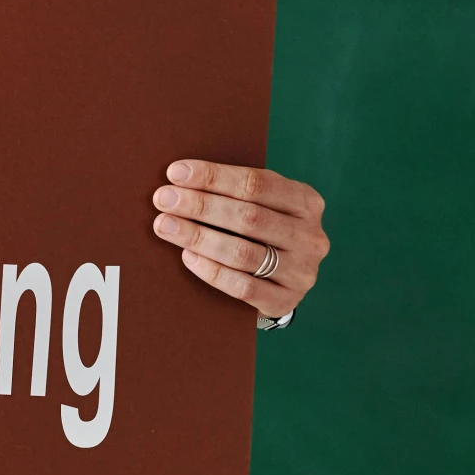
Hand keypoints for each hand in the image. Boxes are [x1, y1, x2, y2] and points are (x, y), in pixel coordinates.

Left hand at [150, 160, 327, 319]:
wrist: (281, 282)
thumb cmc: (260, 231)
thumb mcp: (262, 205)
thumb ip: (234, 191)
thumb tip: (180, 176)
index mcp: (306, 201)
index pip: (257, 183)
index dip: (214, 176)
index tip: (176, 173)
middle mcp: (310, 237)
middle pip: (248, 217)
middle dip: (200, 205)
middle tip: (163, 199)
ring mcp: (301, 272)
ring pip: (243, 252)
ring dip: (198, 237)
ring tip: (165, 225)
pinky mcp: (285, 301)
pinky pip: (242, 286)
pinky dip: (211, 270)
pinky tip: (187, 256)